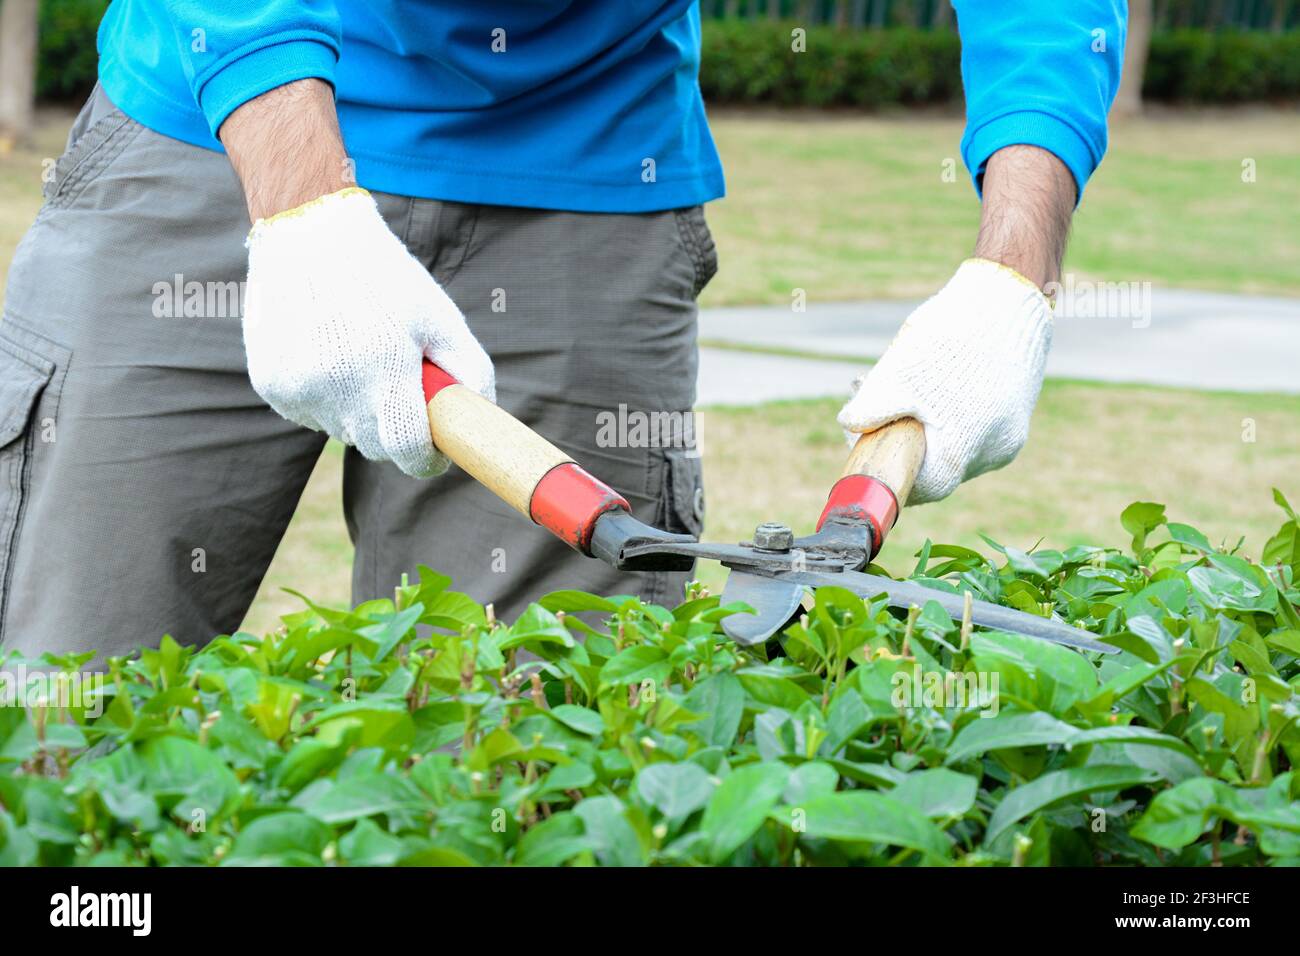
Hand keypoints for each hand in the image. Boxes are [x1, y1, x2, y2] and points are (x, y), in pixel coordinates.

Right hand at [242, 187, 495, 476]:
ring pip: (342, 432)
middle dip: (396, 434)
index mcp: (385, 365)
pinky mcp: (271, 386)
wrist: (308, 234)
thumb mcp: (441, 317)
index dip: (427, 460)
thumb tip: (480, 423)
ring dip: (359, 413)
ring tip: (360, 358)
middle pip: (376, 448)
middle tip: (401, 395)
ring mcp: (298, 387)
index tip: (435, 454)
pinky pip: (310, 415)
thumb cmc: (387, 279)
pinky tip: (327, 356)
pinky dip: (326, 399)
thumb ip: (472, 372)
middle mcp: (336, 383)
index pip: (407, 450)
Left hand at [838, 258, 1051, 503]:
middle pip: (939, 464)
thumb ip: (871, 407)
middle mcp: (996, 450)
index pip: (923, 487)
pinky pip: (976, 426)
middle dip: (904, 440)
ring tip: (902, 386)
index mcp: (965, 451)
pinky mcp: (1016, 411)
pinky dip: (949, 413)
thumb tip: (848, 424)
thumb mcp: (898, 374)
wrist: (1009, 297)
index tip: (867, 448)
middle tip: (876, 411)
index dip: (891, 470)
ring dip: (926, 425)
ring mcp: (1010, 431)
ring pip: (957, 443)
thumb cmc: (952, 338)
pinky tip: (933, 382)